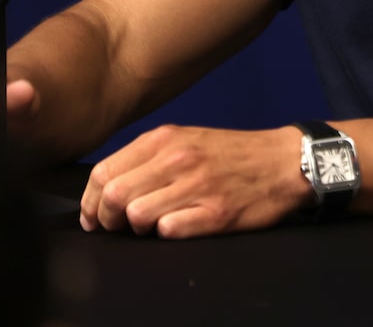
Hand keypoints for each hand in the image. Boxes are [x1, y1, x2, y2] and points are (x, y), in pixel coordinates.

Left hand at [79, 124, 310, 237]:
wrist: (282, 161)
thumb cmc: (230, 153)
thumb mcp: (186, 139)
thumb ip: (148, 157)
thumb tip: (105, 187)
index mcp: (165, 138)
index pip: (103, 172)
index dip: (90, 201)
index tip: (93, 217)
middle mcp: (177, 158)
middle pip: (113, 197)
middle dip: (107, 220)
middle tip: (119, 227)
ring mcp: (196, 185)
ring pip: (137, 216)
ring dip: (137, 228)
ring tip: (152, 225)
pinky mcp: (215, 213)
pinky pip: (169, 231)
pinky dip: (167, 233)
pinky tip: (178, 225)